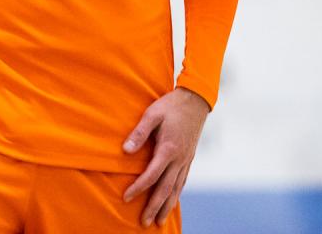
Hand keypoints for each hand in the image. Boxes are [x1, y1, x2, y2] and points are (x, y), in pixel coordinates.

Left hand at [121, 87, 209, 226]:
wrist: (195, 100)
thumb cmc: (171, 105)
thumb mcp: (152, 114)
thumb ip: (139, 133)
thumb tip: (125, 150)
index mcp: (168, 149)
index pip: (152, 175)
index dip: (138, 188)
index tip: (126, 198)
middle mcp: (179, 159)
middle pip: (166, 189)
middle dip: (154, 207)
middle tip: (145, 222)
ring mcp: (186, 160)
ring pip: (176, 189)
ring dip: (167, 206)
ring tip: (159, 221)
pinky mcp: (189, 158)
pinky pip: (183, 181)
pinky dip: (176, 195)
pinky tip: (171, 201)